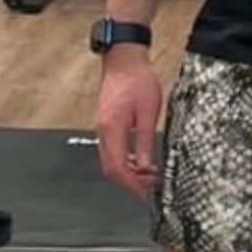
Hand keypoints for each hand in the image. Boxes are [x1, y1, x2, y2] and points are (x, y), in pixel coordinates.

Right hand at [95, 51, 163, 198]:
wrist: (124, 59)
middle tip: (149, 186)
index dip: (132, 184)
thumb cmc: (137, 79)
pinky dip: (124, 160)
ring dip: (127, 171)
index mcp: (112, 129)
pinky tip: (139, 160)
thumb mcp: (148, 112)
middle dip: (129, 182)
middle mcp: (103, 130)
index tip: (146, 192)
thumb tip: (147, 165)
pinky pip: (112, 149)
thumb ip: (145, 140)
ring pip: (110, 160)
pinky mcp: (106, 123)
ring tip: (147, 175)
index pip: (119, 167)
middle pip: (111, 168)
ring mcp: (102, 127)